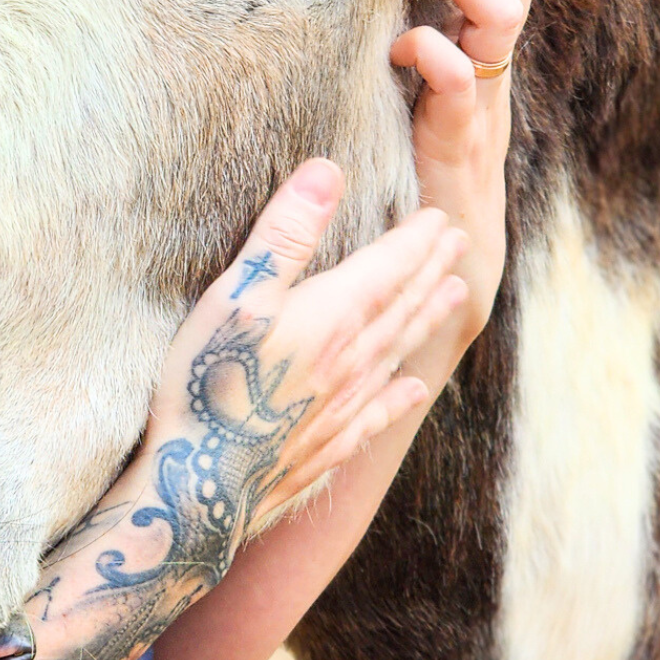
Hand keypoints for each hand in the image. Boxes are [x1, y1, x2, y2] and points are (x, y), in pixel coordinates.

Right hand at [138, 163, 467, 580]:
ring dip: (429, 320)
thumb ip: (284, 234)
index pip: (388, 268)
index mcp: (331, 318)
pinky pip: (379, 414)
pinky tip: (415, 388)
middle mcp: (350, 363)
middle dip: (432, 272)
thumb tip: (327, 171)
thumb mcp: (236, 295)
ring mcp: (343, 411)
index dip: (416, 240)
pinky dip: (401, 395)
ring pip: (400, 354)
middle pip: (403, 308)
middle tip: (460, 245)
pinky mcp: (328, 449)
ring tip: (456, 296)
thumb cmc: (206, 383)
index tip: (441, 216)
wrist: (199, 488)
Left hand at [390, 0, 540, 346]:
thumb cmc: (407, 184)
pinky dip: (432, 56)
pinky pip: (462, 86)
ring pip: (504, 17)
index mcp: (479, 52)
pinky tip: (400, 55)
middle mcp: (490, 72)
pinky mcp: (458, 151)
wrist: (437, 281)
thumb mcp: (402, 100)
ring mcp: (481, 109)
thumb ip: (393, 49)